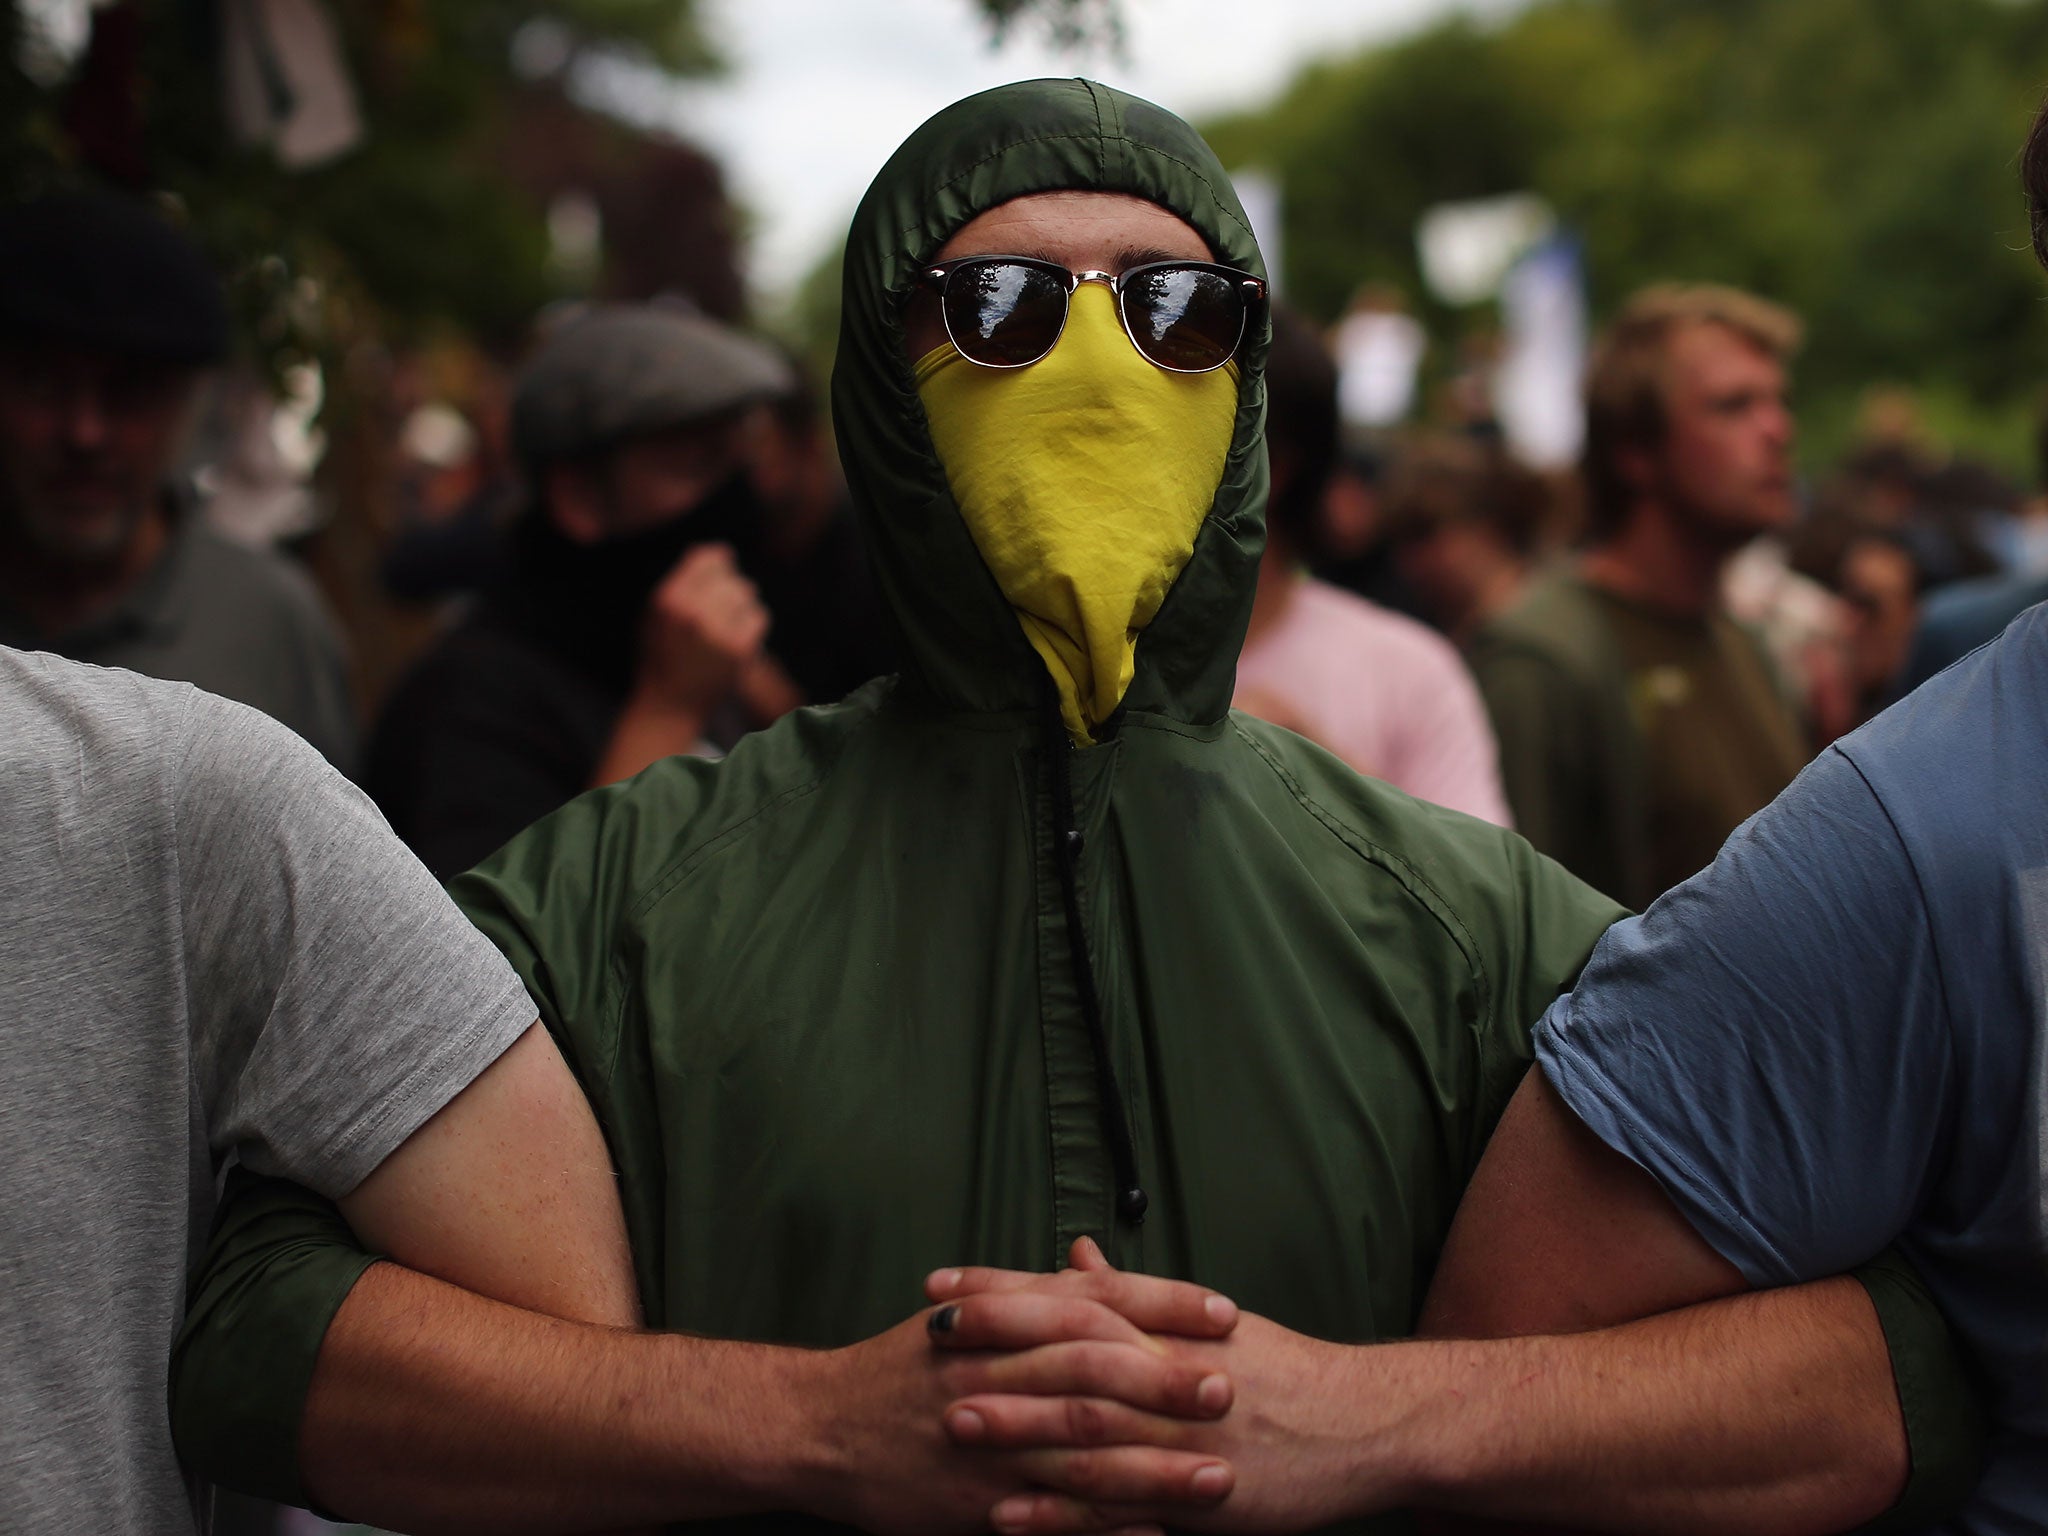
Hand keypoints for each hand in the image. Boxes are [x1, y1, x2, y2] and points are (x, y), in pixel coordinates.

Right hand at [633, 543, 769, 718]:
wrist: (670, 706)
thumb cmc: (662, 656)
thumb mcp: (655, 614)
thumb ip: (681, 580)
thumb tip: (718, 550)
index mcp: (668, 598)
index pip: (708, 558)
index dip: (719, 562)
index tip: (721, 574)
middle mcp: (692, 611)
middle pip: (731, 577)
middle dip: (729, 591)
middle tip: (720, 613)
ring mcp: (716, 630)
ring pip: (747, 595)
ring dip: (741, 608)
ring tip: (724, 628)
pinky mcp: (738, 649)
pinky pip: (758, 617)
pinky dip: (751, 627)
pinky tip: (736, 641)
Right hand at [795, 1290, 1236, 1535]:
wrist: (819, 1426)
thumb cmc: (900, 1368)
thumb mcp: (962, 1314)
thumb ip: (1033, 1293)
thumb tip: (1094, 1263)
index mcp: (1001, 1320)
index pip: (1096, 1299)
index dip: (1164, 1304)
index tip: (1224, 1310)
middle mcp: (998, 1371)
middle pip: (1096, 1369)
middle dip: (1167, 1380)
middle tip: (1231, 1388)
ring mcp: (990, 1439)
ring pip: (1084, 1450)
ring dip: (1156, 1466)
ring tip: (1219, 1476)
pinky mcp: (978, 1500)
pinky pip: (1052, 1515)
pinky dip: (1105, 1523)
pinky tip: (1153, 1533)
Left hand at [936, 1246, 1385, 1534]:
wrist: (1367, 1425)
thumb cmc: (1285, 1370)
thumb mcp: (1206, 1319)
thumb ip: (1130, 1290)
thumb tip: (1071, 1249)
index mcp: (1169, 1322)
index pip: (1070, 1293)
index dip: (1001, 1289)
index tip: (939, 1284)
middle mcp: (1170, 1367)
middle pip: (1069, 1347)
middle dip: (994, 1345)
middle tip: (924, 1342)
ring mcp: (1182, 1433)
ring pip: (1088, 1424)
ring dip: (1018, 1423)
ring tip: (951, 1423)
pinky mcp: (1198, 1495)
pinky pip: (1117, 1508)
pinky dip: (1061, 1514)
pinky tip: (1010, 1517)